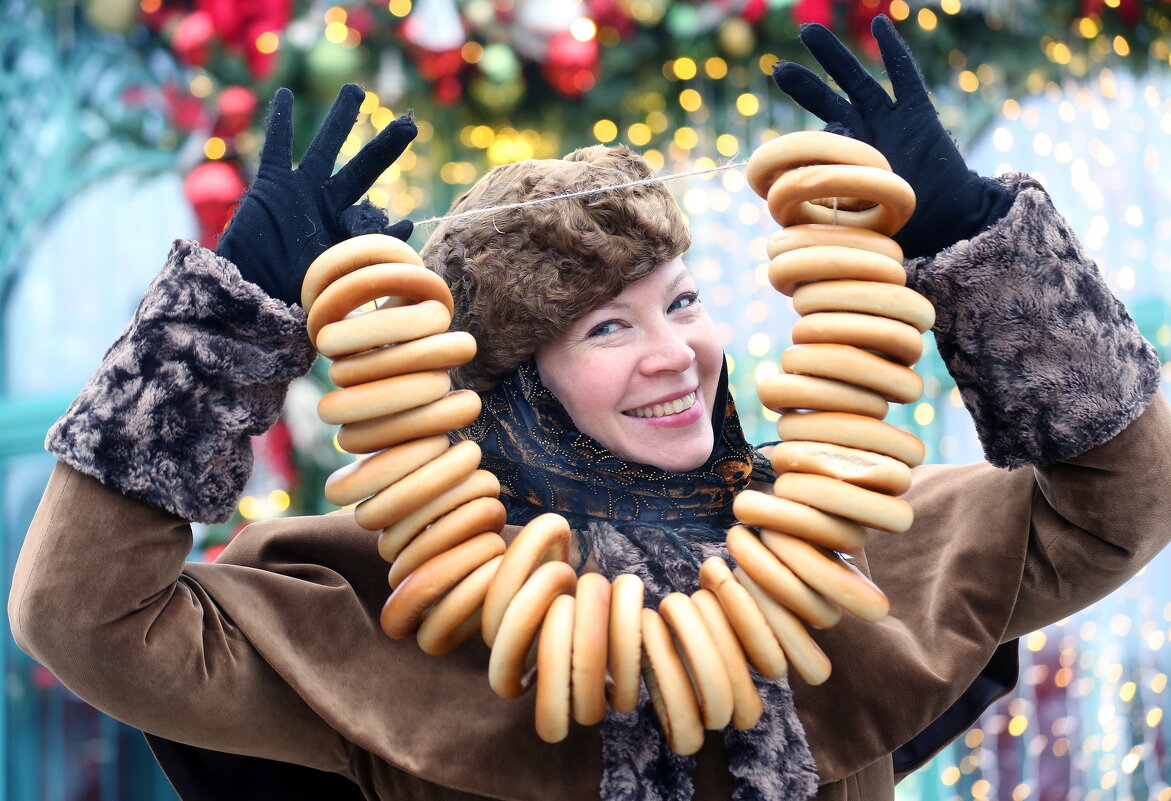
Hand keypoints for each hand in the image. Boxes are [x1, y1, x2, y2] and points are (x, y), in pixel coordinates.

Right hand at [216, 84, 415, 304]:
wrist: (248, 296)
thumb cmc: (289, 299)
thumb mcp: (335, 281)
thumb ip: (367, 260)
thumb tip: (405, 238)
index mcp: (344, 234)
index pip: (375, 223)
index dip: (393, 228)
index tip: (408, 226)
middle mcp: (327, 207)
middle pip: (362, 170)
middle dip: (386, 147)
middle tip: (410, 124)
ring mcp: (300, 192)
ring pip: (325, 147)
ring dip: (341, 119)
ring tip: (357, 92)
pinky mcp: (271, 185)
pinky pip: (275, 148)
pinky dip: (279, 122)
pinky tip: (284, 95)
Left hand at [771, 15, 1011, 258]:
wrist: (950, 223)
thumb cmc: (904, 229)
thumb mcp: (857, 217)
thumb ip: (828, 203)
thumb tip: (793, 198)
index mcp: (849, 161)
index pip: (819, 141)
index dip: (802, 141)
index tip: (780, 148)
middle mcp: (866, 136)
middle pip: (830, 102)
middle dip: (805, 85)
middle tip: (779, 69)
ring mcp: (891, 122)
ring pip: (858, 81)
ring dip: (834, 57)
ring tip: (808, 32)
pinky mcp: (919, 113)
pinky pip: (905, 76)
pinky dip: (893, 51)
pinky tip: (879, 24)